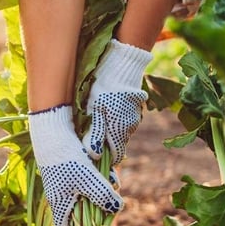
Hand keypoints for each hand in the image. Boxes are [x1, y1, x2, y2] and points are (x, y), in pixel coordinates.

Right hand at [28, 104, 122, 225]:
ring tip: (113, 182)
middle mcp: (60, 195)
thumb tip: (117, 209)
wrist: (53, 130)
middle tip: (112, 203)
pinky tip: (108, 170)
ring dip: (101, 191)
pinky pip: (86, 180)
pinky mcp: (68, 168)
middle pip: (79, 212)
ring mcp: (64, 182)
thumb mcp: (88, 179)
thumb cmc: (67, 159)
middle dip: (98, 208)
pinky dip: (97, 178)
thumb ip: (103, 196)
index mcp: (59, 204)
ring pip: (86, 194)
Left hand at [82, 40, 151, 163]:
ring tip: (96, 120)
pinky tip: (106, 110)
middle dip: (105, 145)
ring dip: (109, 131)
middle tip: (89, 137)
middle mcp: (129, 128)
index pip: (116, 157)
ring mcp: (134, 118)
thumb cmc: (104, 89)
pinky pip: (124, 120)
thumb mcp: (94, 111)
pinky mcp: (135, 108)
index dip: (105, 159)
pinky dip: (115, 120)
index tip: (94, 156)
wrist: (122, 66)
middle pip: (117, 145)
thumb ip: (94, 134)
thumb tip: (94, 155)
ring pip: (121, 132)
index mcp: (119, 132)